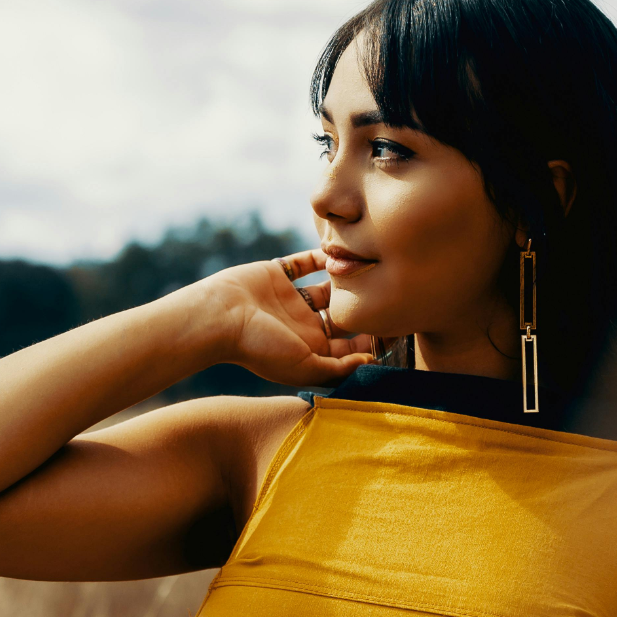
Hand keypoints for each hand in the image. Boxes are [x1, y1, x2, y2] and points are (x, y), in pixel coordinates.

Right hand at [189, 249, 376, 386]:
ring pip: (327, 287)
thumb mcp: (305, 367)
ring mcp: (290, 298)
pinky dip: (321, 255)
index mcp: (310, 349)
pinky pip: (305, 262)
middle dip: (364, 306)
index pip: (349, 346)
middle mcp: (302, 325)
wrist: (219, 317)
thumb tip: (371, 361)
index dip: (372, 338)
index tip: (397, 324)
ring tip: (368, 265)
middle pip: (343, 315)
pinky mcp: (277, 274)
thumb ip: (339, 368)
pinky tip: (340, 249)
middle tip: (391, 289)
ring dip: (346, 277)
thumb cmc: (259, 348)